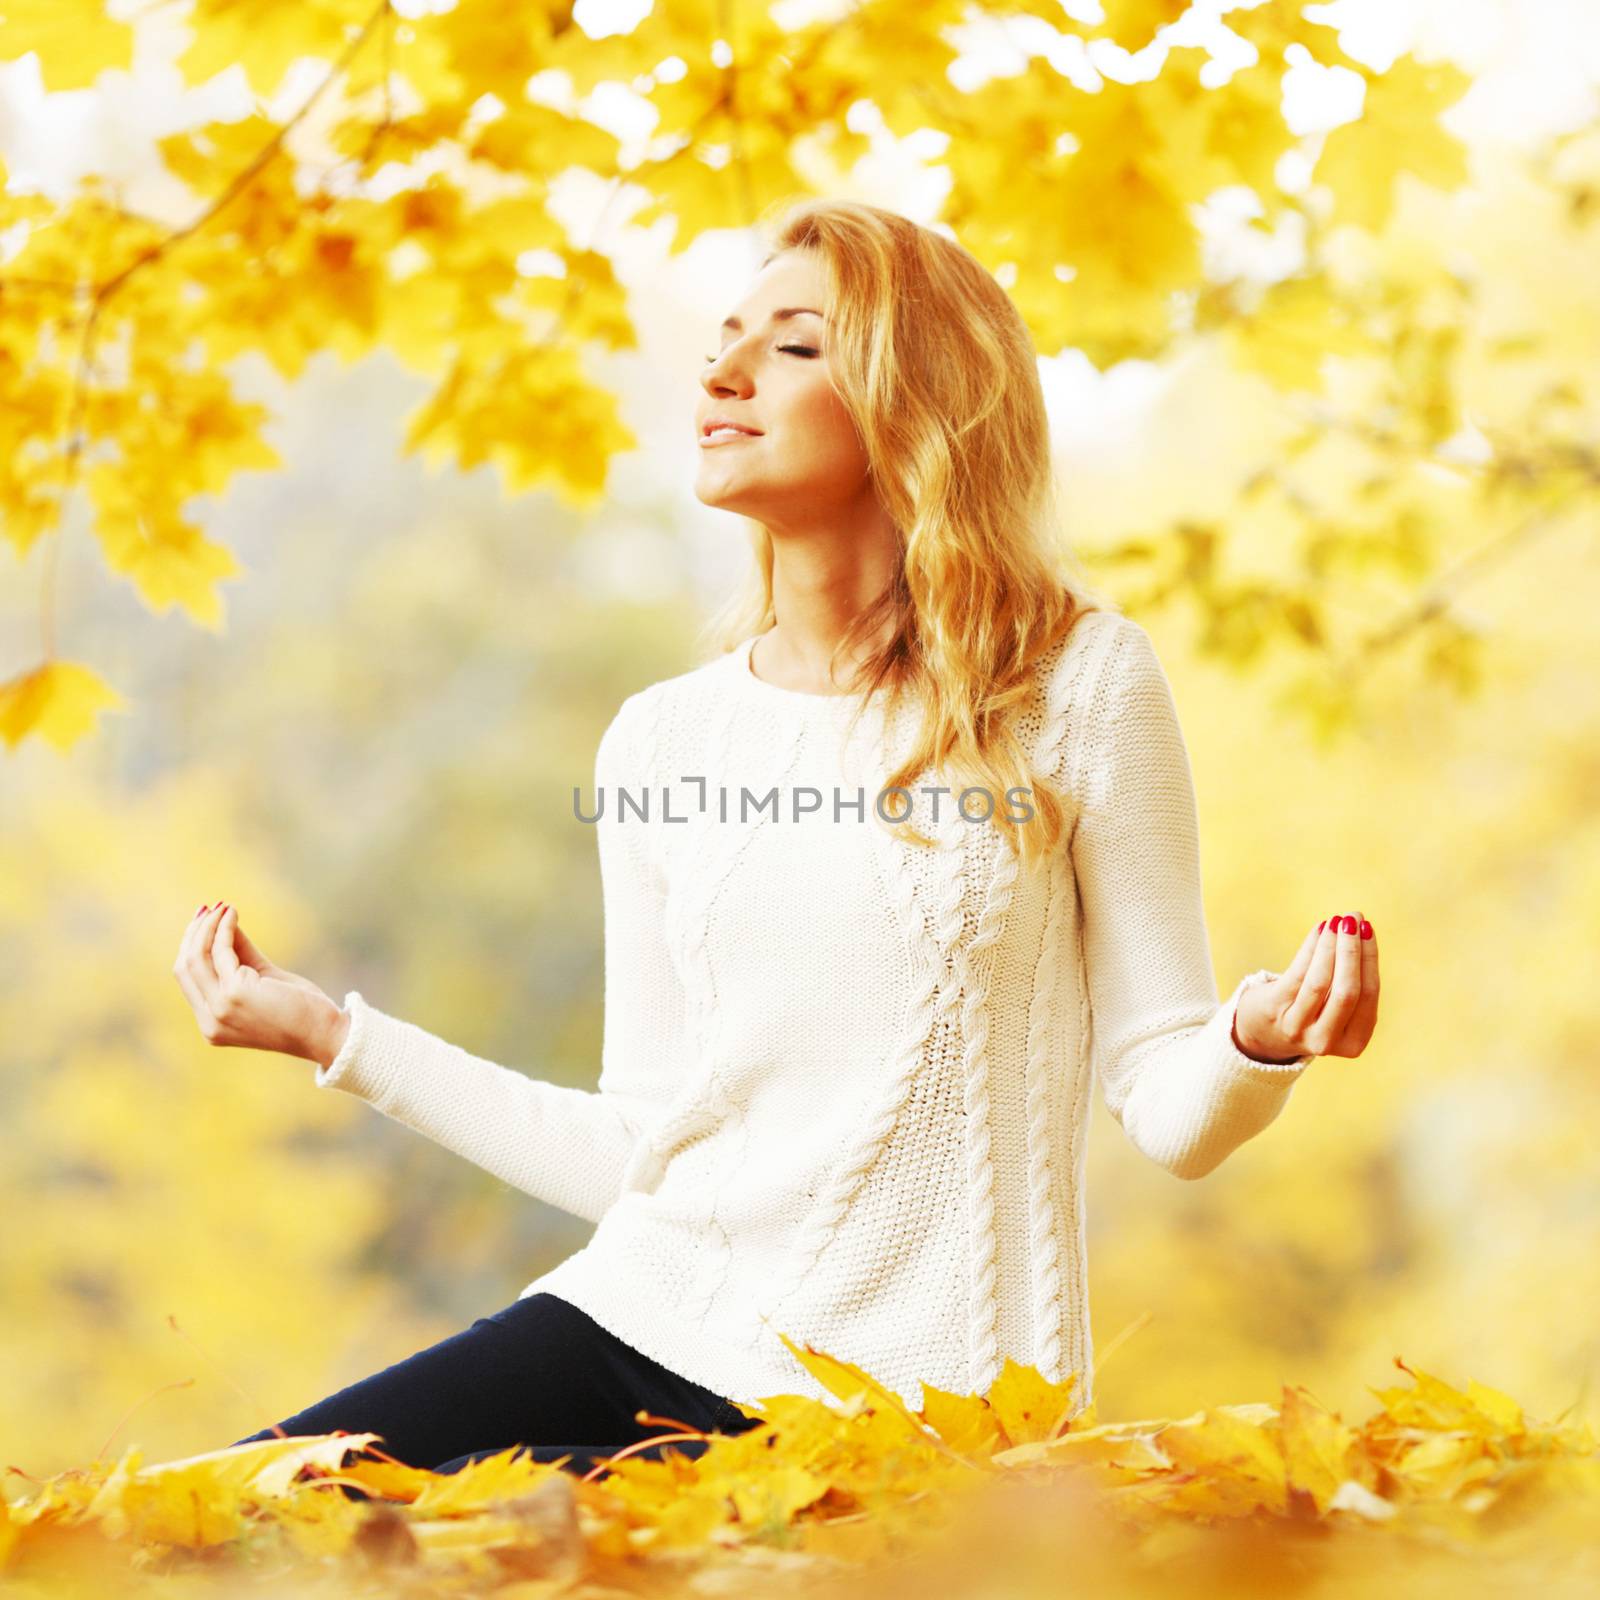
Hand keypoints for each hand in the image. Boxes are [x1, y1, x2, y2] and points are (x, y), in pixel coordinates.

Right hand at [172, 902, 348, 1066]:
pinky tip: (232, 914)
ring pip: (196, 958)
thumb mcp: (264, 979)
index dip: (191, 947)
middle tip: (208, 909)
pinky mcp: (235, 993)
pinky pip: (221, 951)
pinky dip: (224, 928)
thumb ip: (240, 956)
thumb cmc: (299, 1007)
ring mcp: (220, 1009)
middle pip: (184, 968)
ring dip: (207, 927)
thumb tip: (222, 922)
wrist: (325, 1032)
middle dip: (193, 934)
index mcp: (212, 1024)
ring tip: (222, 907)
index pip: (188, 981)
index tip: (203, 921)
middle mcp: (210, 1021)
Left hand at [1233, 912, 1379, 1062]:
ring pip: (1320, 981)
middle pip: (1347, 991)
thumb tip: (1360, 928)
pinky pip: (1297, 974)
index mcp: (1353, 1042)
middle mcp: (1326, 1040)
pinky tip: (1319, 929)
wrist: (1262, 1032)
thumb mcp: (1337, 1009)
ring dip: (1331, 946)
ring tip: (1336, 920)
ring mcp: (1297, 1028)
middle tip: (1354, 919)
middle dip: (1352, 951)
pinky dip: (1311, 948)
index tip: (1368, 929)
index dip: (1370, 959)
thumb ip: (1353, 981)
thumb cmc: (1310, 1012)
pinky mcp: (1274, 1010)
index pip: (1369, 995)